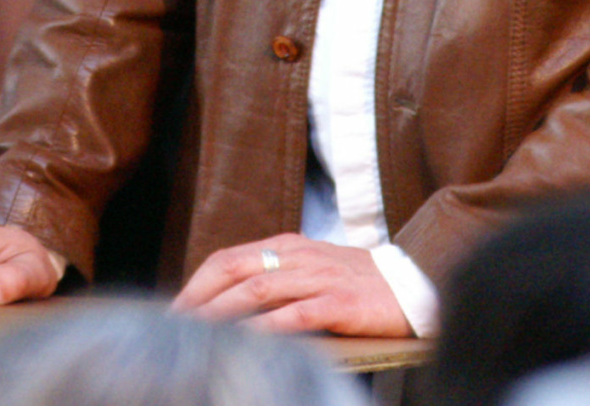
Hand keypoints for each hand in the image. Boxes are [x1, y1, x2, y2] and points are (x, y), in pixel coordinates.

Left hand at [170, 235, 411, 335]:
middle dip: (199, 298)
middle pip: (234, 270)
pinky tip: (246, 342)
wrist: (414, 287)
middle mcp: (298, 257)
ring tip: (198, 334)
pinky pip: (295, 315)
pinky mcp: (340, 304)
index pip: (228, 258)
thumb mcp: (311, 270)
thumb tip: (230, 304)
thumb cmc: (358, 284)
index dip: (197, 284)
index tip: (175, 310)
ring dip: (222, 313)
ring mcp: (319, 278)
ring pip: (257, 289)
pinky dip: (266, 328)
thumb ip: (275, 279)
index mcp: (287, 247)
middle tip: (174, 325)